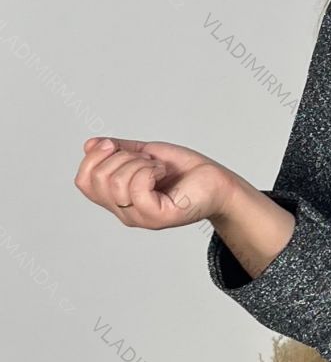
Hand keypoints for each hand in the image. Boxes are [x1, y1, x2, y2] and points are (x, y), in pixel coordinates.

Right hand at [74, 137, 241, 228]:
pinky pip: (137, 188)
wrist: (216, 181)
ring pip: (116, 182)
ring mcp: (141, 217)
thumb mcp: (144, 153)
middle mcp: (125, 212)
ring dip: (138, 163)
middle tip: (146, 159)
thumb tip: (89, 145)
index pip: (83, 181)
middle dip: (120, 157)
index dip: (93, 157)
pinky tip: (162, 172)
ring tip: (157, 167)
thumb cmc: (185, 171)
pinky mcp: (159, 217)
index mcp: (117, 199)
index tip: (115, 145)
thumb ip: (118, 151)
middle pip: (96, 179)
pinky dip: (149, 170)